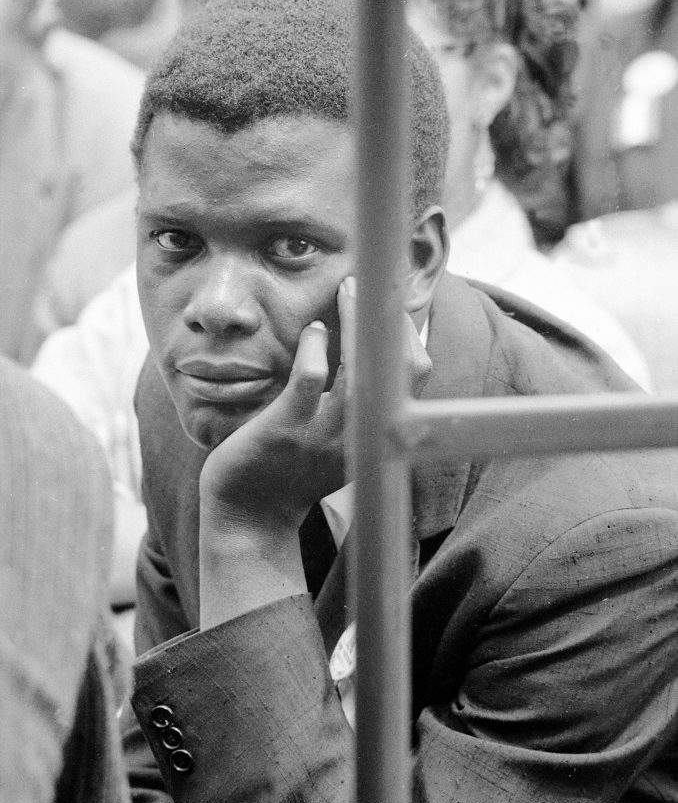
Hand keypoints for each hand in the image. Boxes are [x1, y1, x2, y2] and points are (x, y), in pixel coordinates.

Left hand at [198, 277, 431, 626]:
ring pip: (358, 371)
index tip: (393, 304)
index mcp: (378, 435)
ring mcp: (323, 434)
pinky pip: (309, 379)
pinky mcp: (286, 428)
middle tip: (373, 285)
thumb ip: (361, 405)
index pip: (417, 377)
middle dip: (392, 321)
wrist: (249, 517)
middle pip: (400, 372)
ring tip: (349, 290)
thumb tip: (371, 348)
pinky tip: (314, 332)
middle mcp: (360, 437)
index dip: (412, 335)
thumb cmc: (294, 470)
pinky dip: (316, 347)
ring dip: (357, 323)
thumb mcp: (344, 442)